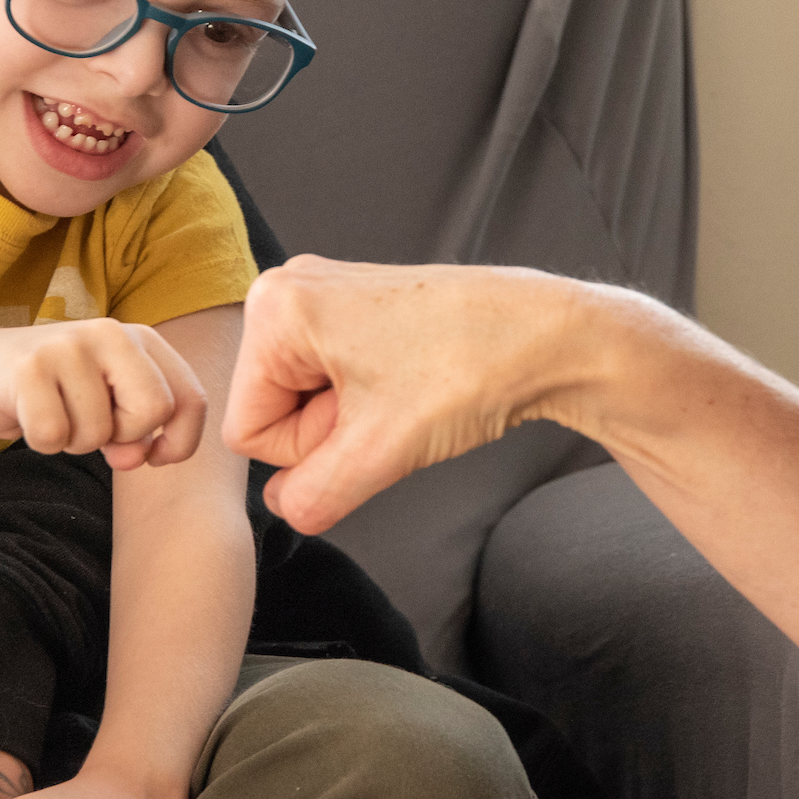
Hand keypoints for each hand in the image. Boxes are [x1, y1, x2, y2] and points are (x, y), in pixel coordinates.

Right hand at [0, 319, 206, 472]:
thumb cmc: (59, 391)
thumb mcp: (111, 407)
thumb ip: (138, 432)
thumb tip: (137, 456)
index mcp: (141, 339)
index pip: (190, 398)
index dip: (180, 441)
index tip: (155, 455)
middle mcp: (109, 333)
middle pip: (152, 410)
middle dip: (125, 437)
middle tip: (95, 428)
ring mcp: (67, 347)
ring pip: (97, 432)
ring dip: (75, 442)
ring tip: (57, 414)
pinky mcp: (27, 369)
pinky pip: (52, 436)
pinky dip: (42, 442)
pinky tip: (30, 417)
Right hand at [225, 256, 594, 532]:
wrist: (549, 335)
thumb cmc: (468, 369)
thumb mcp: (378, 453)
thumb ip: (314, 496)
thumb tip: (288, 508)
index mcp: (274, 310)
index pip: (249, 431)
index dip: (307, 450)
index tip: (365, 422)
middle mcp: (289, 290)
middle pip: (273, 411)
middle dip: (328, 431)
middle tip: (391, 409)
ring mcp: (326, 295)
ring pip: (305, 398)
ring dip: (351, 418)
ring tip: (404, 396)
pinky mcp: (358, 307)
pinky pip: (334, 378)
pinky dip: (368, 399)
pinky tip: (408, 388)